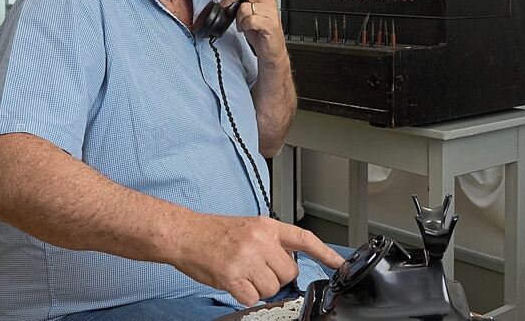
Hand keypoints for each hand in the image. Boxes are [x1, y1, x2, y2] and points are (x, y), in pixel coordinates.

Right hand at [171, 214, 344, 306]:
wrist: (185, 234)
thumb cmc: (214, 233)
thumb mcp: (249, 227)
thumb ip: (271, 241)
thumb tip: (288, 260)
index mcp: (266, 226)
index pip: (304, 239)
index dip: (325, 253)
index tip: (339, 264)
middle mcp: (259, 241)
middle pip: (288, 272)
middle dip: (276, 276)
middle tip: (257, 269)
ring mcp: (246, 259)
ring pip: (272, 288)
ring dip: (259, 287)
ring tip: (243, 272)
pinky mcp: (233, 277)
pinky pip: (252, 298)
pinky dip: (244, 295)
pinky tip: (234, 282)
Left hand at [219, 0, 285, 65]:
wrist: (272, 50)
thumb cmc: (261, 31)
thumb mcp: (249, 11)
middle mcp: (268, 2)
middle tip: (225, 3)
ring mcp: (270, 13)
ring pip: (246, 6)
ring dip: (238, 17)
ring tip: (241, 23)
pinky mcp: (270, 24)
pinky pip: (250, 20)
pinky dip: (244, 25)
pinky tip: (246, 28)